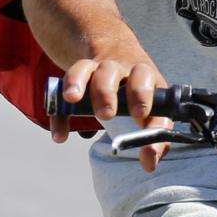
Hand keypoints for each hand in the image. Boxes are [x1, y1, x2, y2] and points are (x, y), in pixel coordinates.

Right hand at [51, 52, 176, 170]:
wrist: (117, 55)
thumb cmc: (139, 93)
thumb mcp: (154, 109)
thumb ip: (157, 137)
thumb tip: (149, 162)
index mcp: (143, 75)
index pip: (145, 82)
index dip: (142, 97)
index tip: (139, 115)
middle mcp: (118, 69)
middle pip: (111, 71)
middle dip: (106, 92)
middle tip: (105, 114)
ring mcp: (95, 70)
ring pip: (85, 69)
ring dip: (78, 84)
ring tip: (73, 100)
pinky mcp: (76, 78)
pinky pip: (62, 91)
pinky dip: (59, 113)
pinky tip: (60, 135)